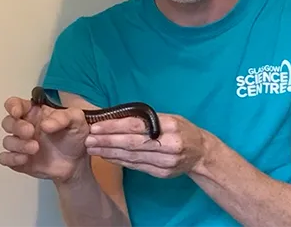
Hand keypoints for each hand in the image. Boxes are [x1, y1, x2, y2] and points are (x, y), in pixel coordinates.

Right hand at [0, 96, 89, 181]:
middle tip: (30, 132)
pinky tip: (25, 159)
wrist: (76, 163)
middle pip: (8, 122)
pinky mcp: (19, 160)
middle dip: (17, 126)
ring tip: (35, 148)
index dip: (12, 106)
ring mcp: (21, 144)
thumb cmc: (74, 137)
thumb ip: (64, 117)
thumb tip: (45, 124)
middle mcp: (25, 126)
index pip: (16, 104)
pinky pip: (5, 158)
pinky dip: (12, 158)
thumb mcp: (76, 120)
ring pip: (7, 141)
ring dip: (18, 144)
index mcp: (36, 113)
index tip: (17, 112)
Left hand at [84, 114, 205, 177]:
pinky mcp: (162, 173)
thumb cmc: (182, 129)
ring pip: (131, 157)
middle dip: (107, 141)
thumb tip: (118, 118)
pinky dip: (119, 161)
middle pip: (131, 143)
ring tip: (92, 147)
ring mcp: (165, 161)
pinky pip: (136, 166)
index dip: (114, 127)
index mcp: (169, 126)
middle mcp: (168, 144)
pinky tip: (107, 156)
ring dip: (109, 152)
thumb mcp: (169, 117)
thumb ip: (147, 118)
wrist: (201, 152)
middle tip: (88, 138)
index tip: (96, 126)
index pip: (136, 126)